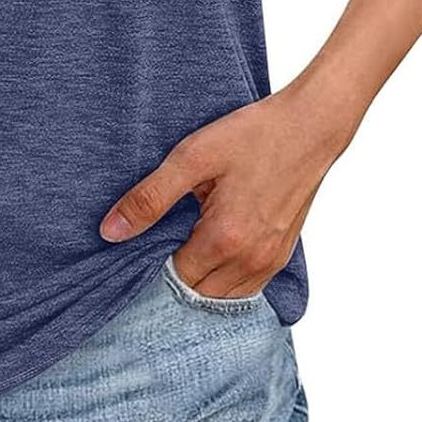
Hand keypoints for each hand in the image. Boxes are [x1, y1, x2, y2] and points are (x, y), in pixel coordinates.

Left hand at [99, 87, 343, 297]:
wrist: (310, 126)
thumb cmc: (253, 135)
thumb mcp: (192, 158)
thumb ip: (150, 198)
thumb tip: (110, 232)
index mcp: (225, 238)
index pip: (174, 278)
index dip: (153, 263)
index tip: (143, 241)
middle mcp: (251, 260)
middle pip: (198, 292)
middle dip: (174, 273)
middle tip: (161, 240)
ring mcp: (271, 261)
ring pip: (223, 296)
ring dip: (201, 280)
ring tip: (185, 243)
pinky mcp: (283, 254)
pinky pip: (247, 287)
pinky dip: (225, 279)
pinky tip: (212, 249)